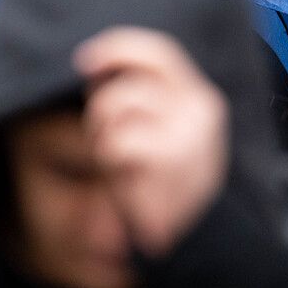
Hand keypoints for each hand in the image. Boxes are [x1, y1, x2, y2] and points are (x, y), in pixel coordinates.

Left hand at [73, 26, 229, 258]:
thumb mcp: (163, 137)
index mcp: (201, 101)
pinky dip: (107, 157)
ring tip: (113, 157)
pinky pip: (115, 140)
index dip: (119, 48)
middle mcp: (201, 109)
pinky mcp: (170, 156)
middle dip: (106, 82)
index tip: (86, 60)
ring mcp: (189, 131)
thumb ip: (142, 103)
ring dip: (101, 129)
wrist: (192, 239)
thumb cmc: (167, 188)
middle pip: (139, 67)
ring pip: (118, 102)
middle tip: (92, 110)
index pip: (160, 52)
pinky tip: (122, 177)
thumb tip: (99, 71)